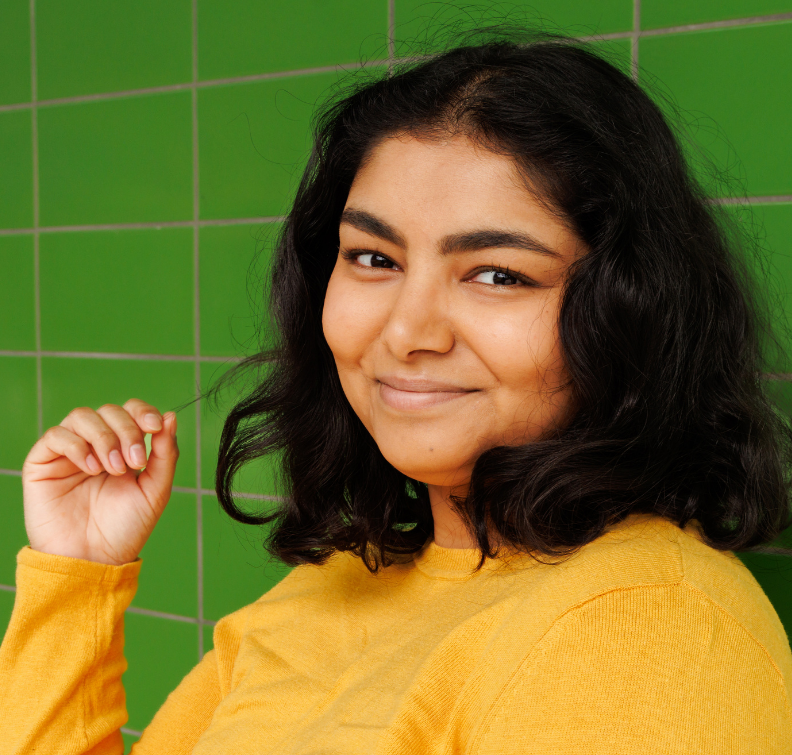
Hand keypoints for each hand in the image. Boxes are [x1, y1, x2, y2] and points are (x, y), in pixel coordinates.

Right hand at [21, 399, 179, 565]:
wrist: (94, 560)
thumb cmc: (125, 528)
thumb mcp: (156, 490)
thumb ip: (166, 454)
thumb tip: (171, 416)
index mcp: (124, 447)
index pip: (131, 411)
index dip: (143, 412)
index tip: (156, 427)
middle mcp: (96, 445)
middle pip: (110, 410)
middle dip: (127, 431)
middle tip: (134, 462)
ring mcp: (69, 452)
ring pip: (83, 416)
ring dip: (104, 438)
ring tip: (112, 469)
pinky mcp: (43, 463)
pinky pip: (56, 435)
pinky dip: (76, 446)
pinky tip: (91, 469)